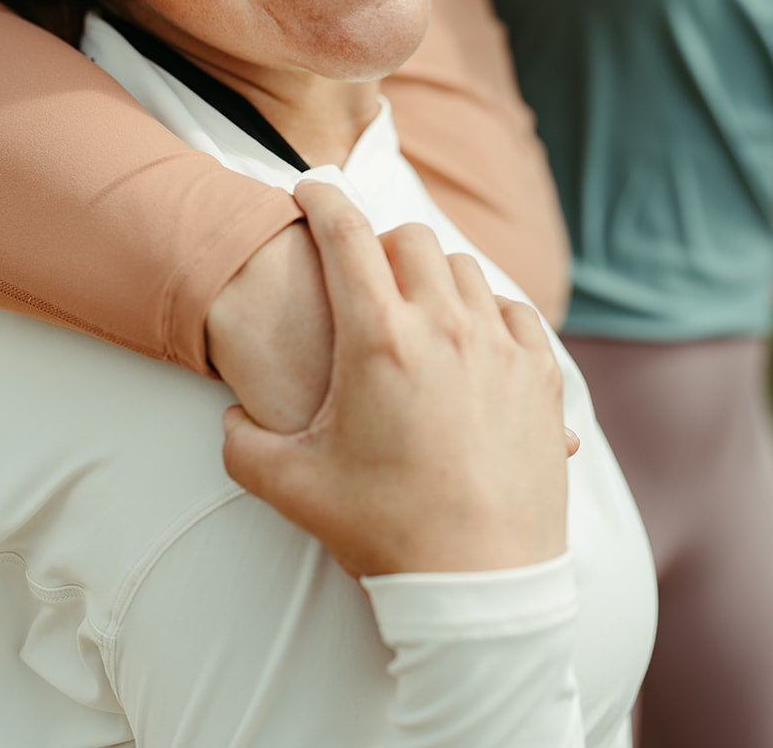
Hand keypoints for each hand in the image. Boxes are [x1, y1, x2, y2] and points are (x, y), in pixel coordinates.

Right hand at [222, 180, 570, 578]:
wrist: (482, 585)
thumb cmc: (386, 533)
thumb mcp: (295, 488)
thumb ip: (244, 446)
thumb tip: (231, 421)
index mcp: (379, 340)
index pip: (345, 234)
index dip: (320, 199)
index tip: (309, 188)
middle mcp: (443, 326)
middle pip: (410, 239)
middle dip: (379, 242)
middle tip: (362, 271)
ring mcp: (499, 345)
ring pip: (464, 270)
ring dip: (433, 277)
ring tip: (416, 311)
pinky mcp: (541, 373)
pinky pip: (512, 311)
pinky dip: (486, 313)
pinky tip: (471, 342)